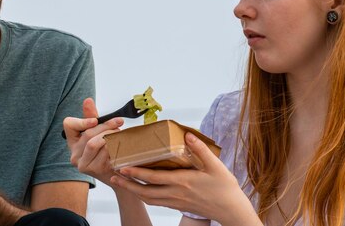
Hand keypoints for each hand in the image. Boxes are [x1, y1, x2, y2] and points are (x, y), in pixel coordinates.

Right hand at [63, 98, 123, 185]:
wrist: (116, 174)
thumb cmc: (106, 150)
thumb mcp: (98, 132)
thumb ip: (92, 117)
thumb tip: (88, 100)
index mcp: (73, 142)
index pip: (68, 125)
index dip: (81, 121)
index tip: (95, 120)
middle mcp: (74, 155)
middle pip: (88, 134)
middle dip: (105, 126)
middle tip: (119, 123)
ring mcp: (84, 165)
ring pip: (95, 143)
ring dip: (111, 136)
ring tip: (121, 135)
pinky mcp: (96, 171)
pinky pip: (105, 154)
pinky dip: (115, 147)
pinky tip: (122, 146)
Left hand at [111, 132, 258, 224]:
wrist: (232, 211)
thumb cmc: (225, 188)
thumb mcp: (216, 165)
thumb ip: (200, 149)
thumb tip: (187, 134)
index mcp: (183, 182)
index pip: (154, 178)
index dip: (137, 173)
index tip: (123, 167)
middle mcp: (176, 194)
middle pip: (145, 192)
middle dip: (127, 185)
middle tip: (112, 176)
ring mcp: (176, 202)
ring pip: (149, 199)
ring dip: (133, 191)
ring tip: (120, 182)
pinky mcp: (178, 206)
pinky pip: (156, 202)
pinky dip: (144, 196)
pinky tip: (139, 190)